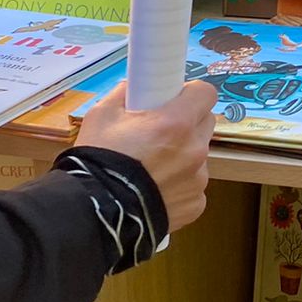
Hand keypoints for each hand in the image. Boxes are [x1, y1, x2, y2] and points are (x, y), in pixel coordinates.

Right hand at [77, 81, 215, 228]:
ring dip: (184, 155)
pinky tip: (155, 189)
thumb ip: (124, 95)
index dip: (191, 94)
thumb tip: (135, 86)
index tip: (176, 99)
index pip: (206, 93)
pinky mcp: (196, 204)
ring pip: (200, 156)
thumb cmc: (99, 160)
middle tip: (162, 131)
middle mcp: (195, 149)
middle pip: (206, 123)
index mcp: (177, 122)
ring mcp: (198, 179)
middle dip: (189, 122)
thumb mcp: (102, 115)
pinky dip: (180, 184)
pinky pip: (193, 185)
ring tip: (153, 167)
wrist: (96, 214)